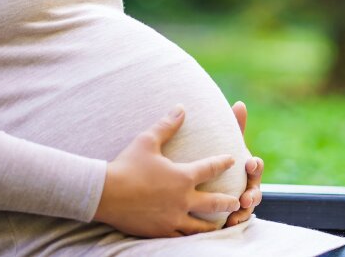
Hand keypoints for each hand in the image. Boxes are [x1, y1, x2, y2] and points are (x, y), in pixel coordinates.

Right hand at [93, 105, 241, 237]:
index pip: (210, 168)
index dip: (223, 162)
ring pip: (200, 225)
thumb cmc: (127, 165)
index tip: (232, 160)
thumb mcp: (147, 141)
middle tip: (238, 202)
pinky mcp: (161, 231)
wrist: (106, 194)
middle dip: (228, 202)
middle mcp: (183, 199)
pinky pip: (181, 237)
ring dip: (213, 225)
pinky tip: (193, 236)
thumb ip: (167, 125)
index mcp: (183, 177)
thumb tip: (180, 108)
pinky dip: (190, 236)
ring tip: (220, 225)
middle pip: (214, 202)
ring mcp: (173, 218)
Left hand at [224, 100, 264, 227]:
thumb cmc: (225, 159)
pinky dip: (235, 221)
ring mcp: (243, 201)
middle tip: (246, 196)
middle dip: (253, 194)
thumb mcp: (228, 143)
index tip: (249, 163)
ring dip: (245, 210)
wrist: (211, 180)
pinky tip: (227, 222)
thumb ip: (235, 127)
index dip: (255, 166)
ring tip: (237, 212)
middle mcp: (249, 185)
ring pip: (248, 208)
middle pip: (256, 191)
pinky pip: (238, 219)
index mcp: (248, 168)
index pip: (256, 167)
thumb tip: (239, 103)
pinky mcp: (234, 213)